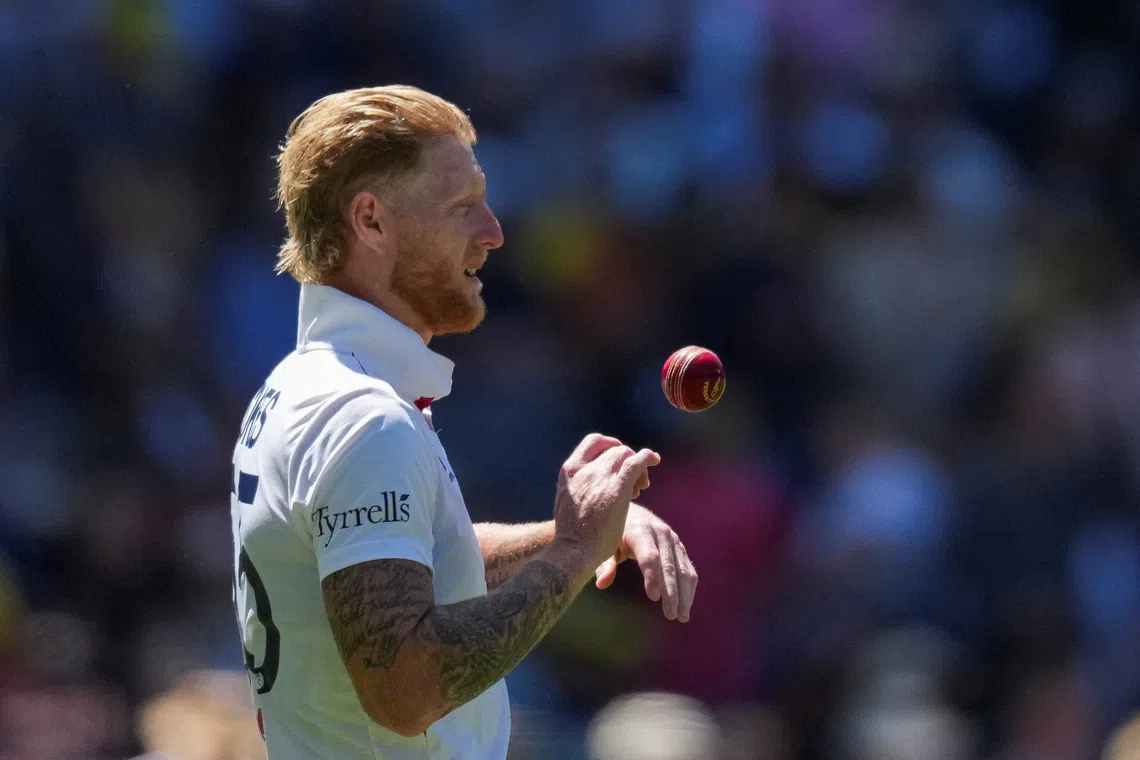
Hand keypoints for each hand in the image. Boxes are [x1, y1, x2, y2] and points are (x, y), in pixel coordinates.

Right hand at [551, 434, 660, 572]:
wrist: (573, 550)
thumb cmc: (571, 535)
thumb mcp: (567, 502)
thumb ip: (578, 489)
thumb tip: (591, 489)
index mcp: (569, 470)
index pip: (593, 442)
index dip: (609, 444)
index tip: (618, 453)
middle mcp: (584, 468)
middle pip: (614, 450)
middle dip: (626, 460)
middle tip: (635, 482)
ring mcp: (601, 476)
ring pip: (626, 455)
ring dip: (637, 466)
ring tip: (641, 486)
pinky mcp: (618, 487)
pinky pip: (636, 462)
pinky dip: (647, 457)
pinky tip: (655, 460)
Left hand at [594, 504, 697, 622]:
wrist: (631, 510)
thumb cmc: (614, 532)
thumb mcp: (607, 544)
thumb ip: (605, 563)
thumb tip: (601, 584)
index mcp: (640, 530)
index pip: (649, 556)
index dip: (652, 577)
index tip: (653, 598)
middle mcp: (661, 533)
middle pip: (669, 566)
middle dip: (671, 593)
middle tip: (670, 616)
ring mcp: (673, 539)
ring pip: (683, 569)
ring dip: (684, 595)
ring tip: (681, 618)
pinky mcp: (680, 547)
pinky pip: (688, 569)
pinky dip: (689, 589)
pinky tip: (685, 607)